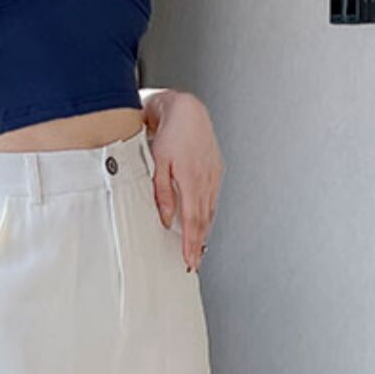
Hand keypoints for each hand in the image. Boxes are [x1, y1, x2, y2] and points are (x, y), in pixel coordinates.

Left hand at [145, 91, 222, 271]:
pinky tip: (202, 222)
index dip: (192, 244)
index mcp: (192, 180)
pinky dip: (208, 214)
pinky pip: (212, 199)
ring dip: (204, 231)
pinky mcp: (216, 171)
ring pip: (210, 210)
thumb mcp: (158, 165)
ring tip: (197, 248)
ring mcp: (214, 176)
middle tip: (193, 262)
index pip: (193, 221)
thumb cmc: (171, 133)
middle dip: (198, 244)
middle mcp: (207, 180)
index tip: (190, 259)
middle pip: (204, 220)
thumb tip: (166, 218)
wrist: (188, 111)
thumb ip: (162, 194)